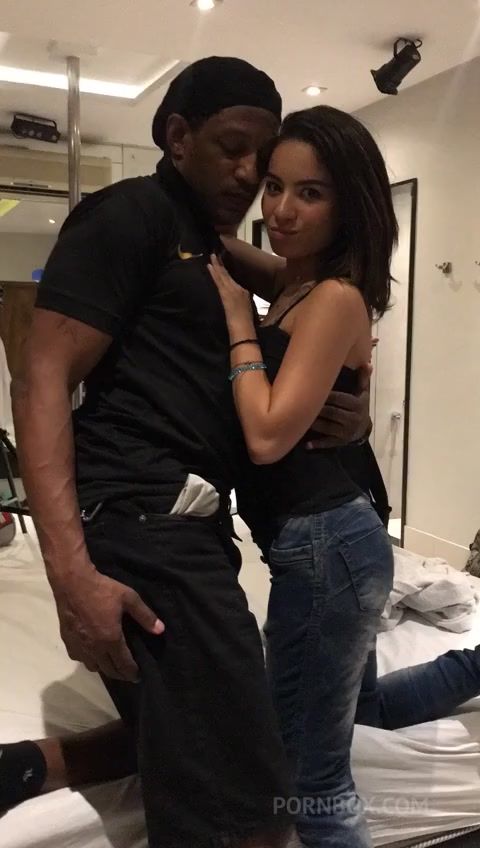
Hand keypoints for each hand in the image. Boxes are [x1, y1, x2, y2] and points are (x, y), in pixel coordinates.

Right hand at [52, 563, 163, 681]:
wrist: (72, 582)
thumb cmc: (102, 589)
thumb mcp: (128, 598)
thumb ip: (145, 616)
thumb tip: (160, 630)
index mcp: (110, 639)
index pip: (123, 665)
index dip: (132, 673)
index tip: (138, 676)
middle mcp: (94, 648)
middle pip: (108, 670)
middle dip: (120, 674)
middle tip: (128, 674)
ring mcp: (79, 646)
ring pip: (93, 667)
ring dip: (104, 668)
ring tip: (111, 662)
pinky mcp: (67, 641)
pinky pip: (79, 658)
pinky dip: (88, 659)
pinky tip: (92, 652)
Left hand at [208, 254, 252, 327]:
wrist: (243, 327)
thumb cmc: (245, 320)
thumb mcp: (246, 307)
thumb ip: (241, 299)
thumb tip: (237, 295)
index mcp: (243, 291)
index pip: (232, 277)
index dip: (226, 269)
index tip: (222, 261)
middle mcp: (237, 288)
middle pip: (227, 274)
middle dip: (220, 264)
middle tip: (215, 254)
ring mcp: (231, 290)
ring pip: (222, 275)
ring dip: (216, 265)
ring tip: (212, 256)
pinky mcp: (225, 293)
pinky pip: (218, 280)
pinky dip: (214, 273)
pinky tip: (210, 266)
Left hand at [307, 364, 371, 448]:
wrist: (364, 429)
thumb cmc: (359, 406)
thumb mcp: (362, 393)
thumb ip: (362, 379)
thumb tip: (367, 364)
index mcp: (357, 405)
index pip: (340, 399)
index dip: (326, 395)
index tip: (313, 389)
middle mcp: (353, 420)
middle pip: (332, 413)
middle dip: (317, 408)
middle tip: (301, 403)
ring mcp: (346, 432)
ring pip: (327, 427)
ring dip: (313, 423)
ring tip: (299, 417)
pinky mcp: (340, 442)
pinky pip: (328, 443)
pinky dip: (317, 443)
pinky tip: (306, 444)